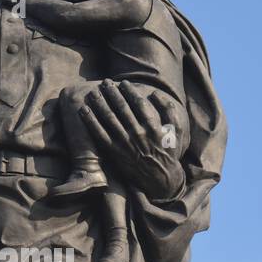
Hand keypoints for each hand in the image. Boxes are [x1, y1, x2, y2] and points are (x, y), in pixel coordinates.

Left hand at [78, 81, 186, 201]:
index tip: (123, 83)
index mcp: (152, 127)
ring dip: (100, 103)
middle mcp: (137, 133)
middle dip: (112, 93)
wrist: (160, 178)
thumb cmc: (168, 153)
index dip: (130, 91)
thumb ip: (168, 111)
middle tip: (105, 82)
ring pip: (109, 118)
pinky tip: (84, 111)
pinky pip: (100, 134)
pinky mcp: (114, 152)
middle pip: (121, 108)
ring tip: (93, 92)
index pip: (138, 103)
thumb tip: (155, 94)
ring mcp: (125, 143)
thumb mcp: (176, 132)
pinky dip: (91, 121)